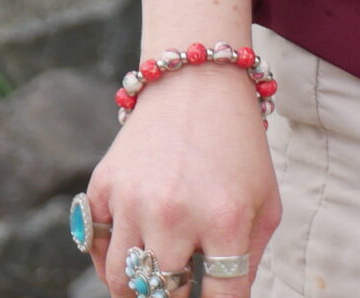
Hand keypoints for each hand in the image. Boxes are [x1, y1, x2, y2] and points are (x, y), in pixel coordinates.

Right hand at [83, 64, 279, 297]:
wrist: (197, 83)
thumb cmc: (238, 148)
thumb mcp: (264, 200)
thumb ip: (249, 260)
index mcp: (225, 219)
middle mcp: (175, 214)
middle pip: (163, 296)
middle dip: (175, 296)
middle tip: (183, 282)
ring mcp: (133, 201)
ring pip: (120, 282)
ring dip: (137, 288)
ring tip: (154, 279)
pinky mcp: (103, 186)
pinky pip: (95, 247)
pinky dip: (109, 259)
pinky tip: (133, 250)